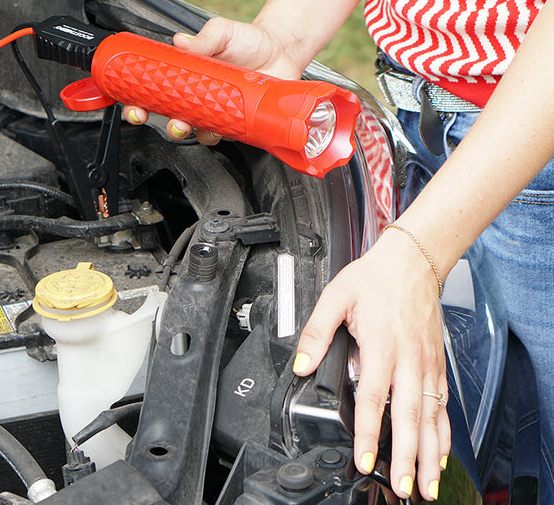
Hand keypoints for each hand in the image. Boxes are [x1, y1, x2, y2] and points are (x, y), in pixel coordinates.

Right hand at [123, 16, 304, 142]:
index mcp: (185, 75)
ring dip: (185, 130)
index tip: (133, 105)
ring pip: (193, 130)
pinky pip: (220, 135)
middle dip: (159, 122)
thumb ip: (204, 37)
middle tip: (159, 119)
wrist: (282, 50)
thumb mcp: (222, 31)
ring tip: (186, 123)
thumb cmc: (249, 40)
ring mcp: (215, 111)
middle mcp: (196, 96)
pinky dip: (216, 133)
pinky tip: (219, 124)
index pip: (155, 92)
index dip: (139, 102)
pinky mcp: (235, 122)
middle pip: (168, 117)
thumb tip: (180, 42)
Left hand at [293, 228, 450, 501]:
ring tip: (424, 485)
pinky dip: (442, 434)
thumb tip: (301, 363)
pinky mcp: (436, 363)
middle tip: (401, 487)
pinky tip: (439, 455)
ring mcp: (426, 363)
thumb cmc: (375, 278)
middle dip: (405, 455)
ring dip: (428, 454)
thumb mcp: (336, 296)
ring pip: (430, 416)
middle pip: (407, 415)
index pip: (372, 395)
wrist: (411, 262)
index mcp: (381, 344)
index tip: (364, 457)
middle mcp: (407, 358)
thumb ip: (317, 331)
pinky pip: (442, 405)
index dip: (367, 429)